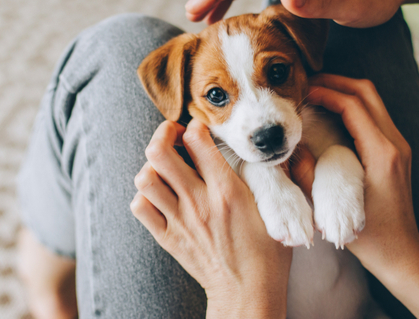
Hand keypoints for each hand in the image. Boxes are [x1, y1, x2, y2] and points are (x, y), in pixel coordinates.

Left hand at [131, 119, 290, 318]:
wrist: (248, 293)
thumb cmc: (267, 252)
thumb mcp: (277, 210)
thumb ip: (275, 177)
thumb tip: (275, 152)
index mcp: (228, 191)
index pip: (198, 140)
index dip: (196, 125)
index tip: (200, 128)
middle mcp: (199, 202)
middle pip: (160, 153)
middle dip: (163, 134)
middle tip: (174, 135)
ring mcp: (180, 220)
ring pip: (145, 178)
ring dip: (152, 166)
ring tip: (166, 166)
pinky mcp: (168, 237)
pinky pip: (140, 207)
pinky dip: (145, 195)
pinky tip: (161, 194)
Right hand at [294, 74, 418, 271]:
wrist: (402, 252)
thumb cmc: (371, 237)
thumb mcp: (332, 209)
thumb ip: (308, 177)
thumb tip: (290, 148)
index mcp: (382, 153)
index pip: (354, 105)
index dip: (326, 92)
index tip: (302, 91)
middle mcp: (395, 143)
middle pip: (366, 92)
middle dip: (336, 82)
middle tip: (307, 84)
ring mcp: (398, 145)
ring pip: (372, 100)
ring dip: (344, 91)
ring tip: (315, 93)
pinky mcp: (395, 151)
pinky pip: (373, 115)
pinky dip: (351, 106)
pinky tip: (329, 113)